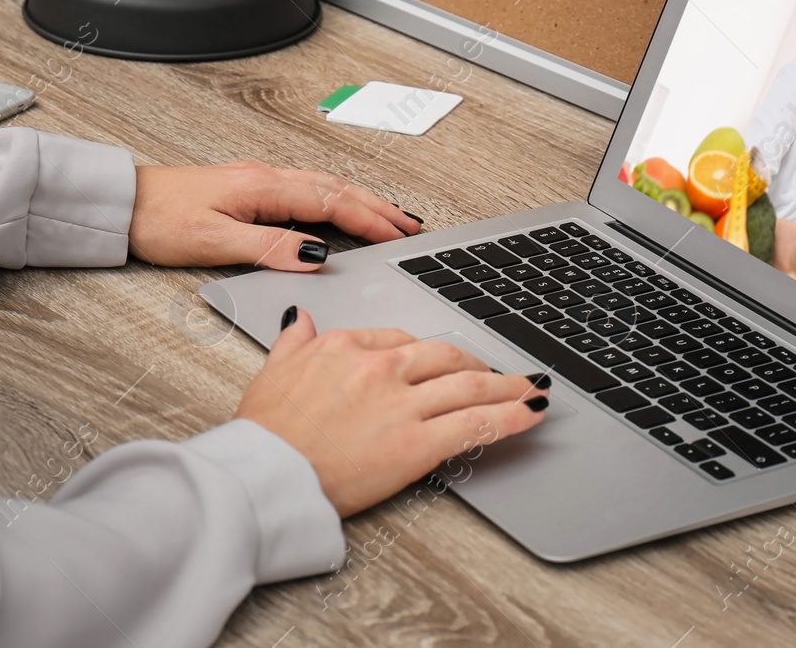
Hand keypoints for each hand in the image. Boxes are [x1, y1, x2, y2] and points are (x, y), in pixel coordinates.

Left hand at [129, 161, 419, 269]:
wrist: (124, 204)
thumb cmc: (160, 220)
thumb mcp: (214, 241)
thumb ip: (268, 247)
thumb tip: (314, 255)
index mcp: (263, 187)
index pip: (331, 203)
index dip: (369, 220)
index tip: (398, 235)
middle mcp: (266, 177)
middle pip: (336, 189)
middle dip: (377, 207)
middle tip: (410, 225)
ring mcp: (260, 181)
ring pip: (324, 187)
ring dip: (361, 201)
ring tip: (389, 217)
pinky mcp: (250, 189)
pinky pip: (307, 190)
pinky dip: (335, 199)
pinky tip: (342, 210)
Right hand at [236, 310, 548, 516]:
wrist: (265, 476)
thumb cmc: (264, 434)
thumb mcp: (272, 372)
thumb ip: (294, 341)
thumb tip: (300, 319)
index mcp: (345, 346)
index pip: (400, 340)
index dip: (428, 355)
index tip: (441, 364)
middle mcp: (379, 367)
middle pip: (444, 356)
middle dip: (476, 365)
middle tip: (494, 374)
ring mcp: (402, 403)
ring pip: (469, 384)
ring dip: (507, 385)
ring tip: (528, 388)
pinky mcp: (418, 442)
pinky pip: (476, 423)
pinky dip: (512, 416)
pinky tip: (531, 412)